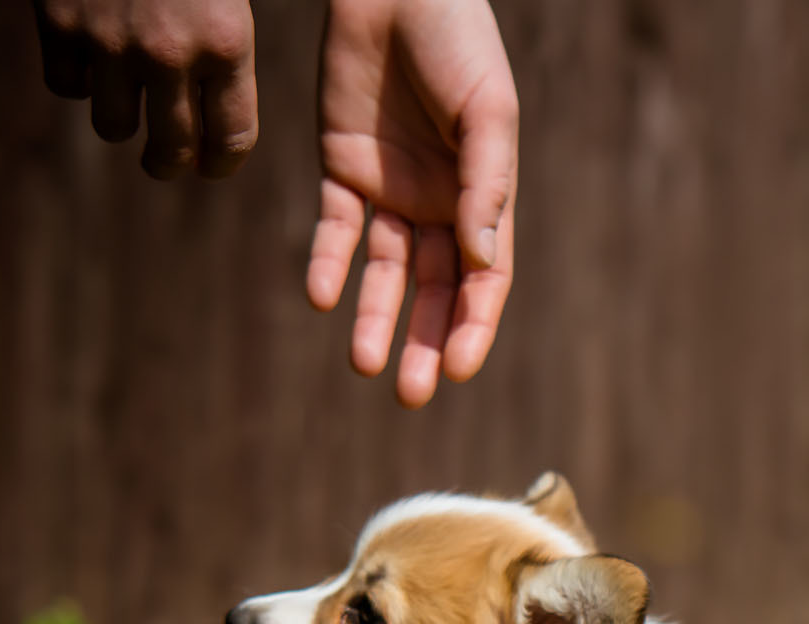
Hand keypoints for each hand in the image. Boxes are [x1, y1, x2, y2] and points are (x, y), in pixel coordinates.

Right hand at [31, 0, 258, 177]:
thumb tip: (216, 123)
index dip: (221, 162)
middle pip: (170, 149)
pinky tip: (89, 62)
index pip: (231, 139)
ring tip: (127, 104)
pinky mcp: (59, 25)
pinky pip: (65, 86)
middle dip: (170, 162)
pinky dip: (76, 80)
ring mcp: (109, 43)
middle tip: (166, 159)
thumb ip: (225, 54)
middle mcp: (170, 55)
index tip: (212, 166)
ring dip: (120, 120)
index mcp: (227, 46)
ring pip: (112, 125)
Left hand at [306, 0, 518, 409]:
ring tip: (365, 364)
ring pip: (385, 272)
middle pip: (434, 290)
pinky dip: (327, 262)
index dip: (472, 327)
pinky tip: (321, 296)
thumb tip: (482, 262)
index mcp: (485, 198)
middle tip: (411, 394)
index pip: (483, 281)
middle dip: (425, 342)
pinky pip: (335, 228)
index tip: (457, 369)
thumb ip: (485, 185)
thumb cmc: (458, 43)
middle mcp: (441, 205)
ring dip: (376, 318)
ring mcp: (391, 190)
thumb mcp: (487, 113)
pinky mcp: (341, 168)